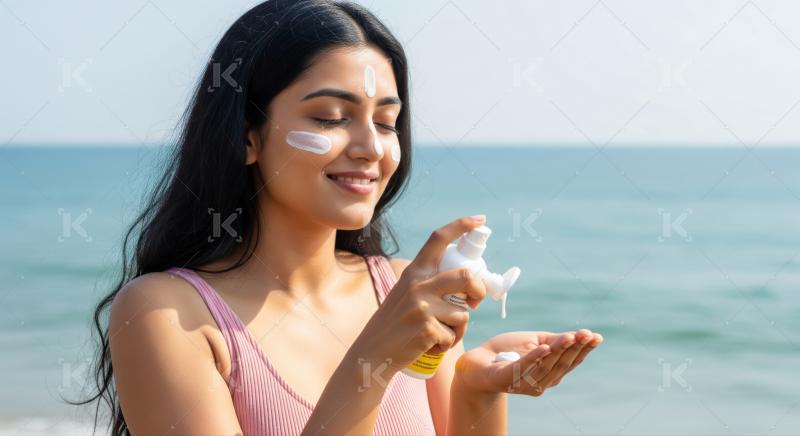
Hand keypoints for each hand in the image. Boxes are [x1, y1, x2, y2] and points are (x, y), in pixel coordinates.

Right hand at [351, 215, 488, 370]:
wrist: (372, 351)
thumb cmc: (396, 323)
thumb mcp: (407, 293)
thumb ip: (431, 284)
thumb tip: (470, 285)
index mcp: (414, 271)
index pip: (438, 239)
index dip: (461, 225)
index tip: (480, 219)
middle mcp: (417, 284)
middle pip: (466, 277)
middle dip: (479, 291)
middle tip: (476, 301)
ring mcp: (421, 306)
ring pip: (463, 313)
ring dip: (458, 328)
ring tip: (439, 333)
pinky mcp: (426, 328)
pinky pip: (452, 335)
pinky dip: (446, 344)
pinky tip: (430, 345)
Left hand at [454, 330, 602, 396]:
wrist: (477, 362)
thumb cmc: (507, 352)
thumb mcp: (534, 342)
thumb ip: (554, 341)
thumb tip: (578, 336)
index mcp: (549, 373)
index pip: (570, 361)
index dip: (584, 350)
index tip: (596, 337)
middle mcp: (541, 382)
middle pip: (562, 364)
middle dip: (576, 349)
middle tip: (588, 335)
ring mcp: (525, 382)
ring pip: (546, 365)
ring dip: (559, 350)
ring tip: (571, 336)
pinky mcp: (508, 378)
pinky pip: (523, 367)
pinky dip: (534, 357)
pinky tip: (544, 347)